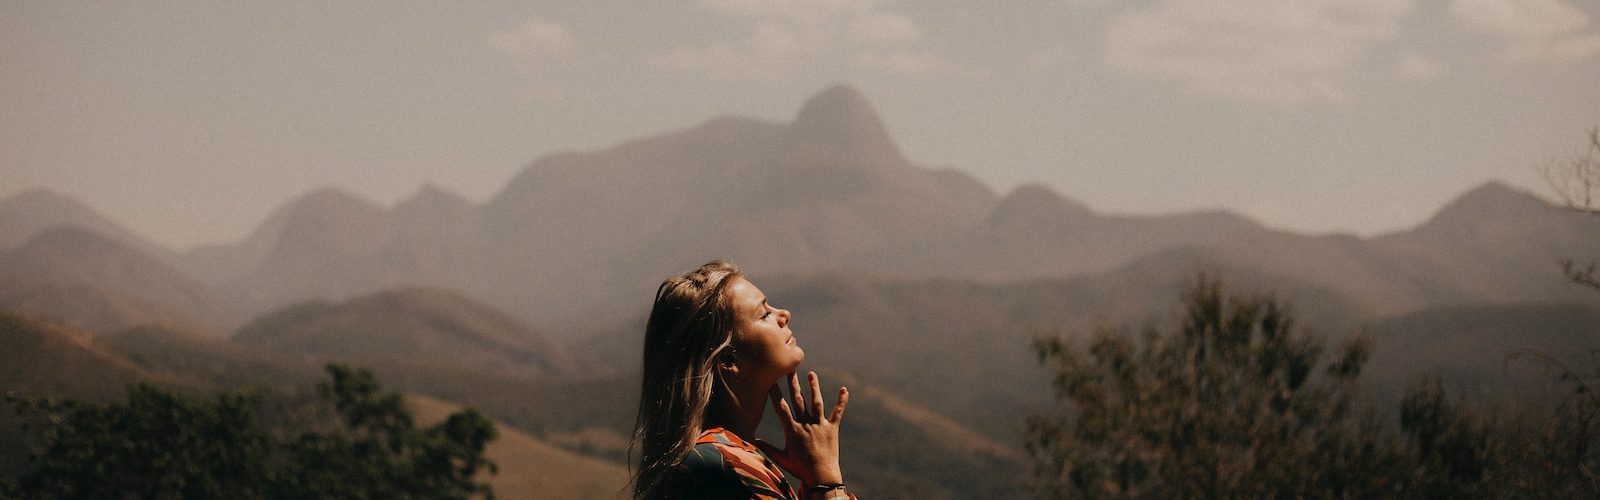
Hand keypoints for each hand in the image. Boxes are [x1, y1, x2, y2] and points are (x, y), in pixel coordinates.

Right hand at [754, 371, 849, 486]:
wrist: (822, 476)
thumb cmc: (800, 469)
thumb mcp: (781, 458)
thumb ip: (767, 448)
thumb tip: (753, 441)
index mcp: (792, 430)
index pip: (781, 408)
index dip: (775, 393)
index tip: (771, 380)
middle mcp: (806, 424)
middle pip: (798, 400)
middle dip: (793, 384)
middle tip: (789, 369)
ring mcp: (820, 425)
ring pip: (816, 403)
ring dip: (814, 387)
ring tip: (811, 374)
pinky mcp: (832, 429)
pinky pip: (837, 413)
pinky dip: (841, 401)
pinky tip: (845, 390)